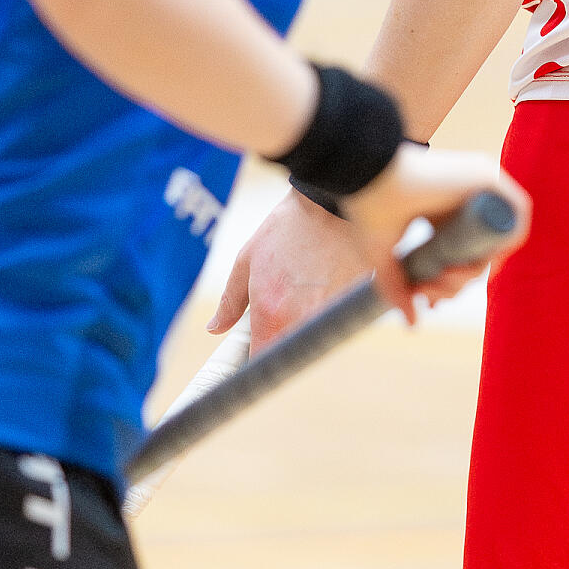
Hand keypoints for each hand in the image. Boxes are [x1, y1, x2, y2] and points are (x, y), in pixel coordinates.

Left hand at [208, 189, 372, 353]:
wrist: (331, 203)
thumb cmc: (286, 228)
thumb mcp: (247, 259)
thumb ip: (230, 301)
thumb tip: (214, 328)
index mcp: (270, 314)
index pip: (261, 363)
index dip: (255, 365)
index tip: (253, 359)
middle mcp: (301, 322)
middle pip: (290, 355)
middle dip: (282, 346)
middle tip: (278, 320)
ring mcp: (331, 316)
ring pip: (314, 340)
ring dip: (306, 329)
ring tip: (302, 295)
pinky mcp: (354, 306)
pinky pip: (335, 323)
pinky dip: (328, 314)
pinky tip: (323, 287)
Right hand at [340, 142, 529, 322]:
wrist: (364, 175)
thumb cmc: (368, 208)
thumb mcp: (382, 257)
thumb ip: (397, 288)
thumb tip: (413, 325)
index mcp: (442, 213)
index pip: (462, 254)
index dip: (451, 284)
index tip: (429, 302)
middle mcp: (463, 201)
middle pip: (478, 254)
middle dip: (455, 285)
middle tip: (427, 292)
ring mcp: (477, 187)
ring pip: (496, 241)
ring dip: (474, 272)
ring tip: (440, 279)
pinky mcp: (487, 175)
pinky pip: (516, 212)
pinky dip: (506, 240)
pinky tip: (475, 262)